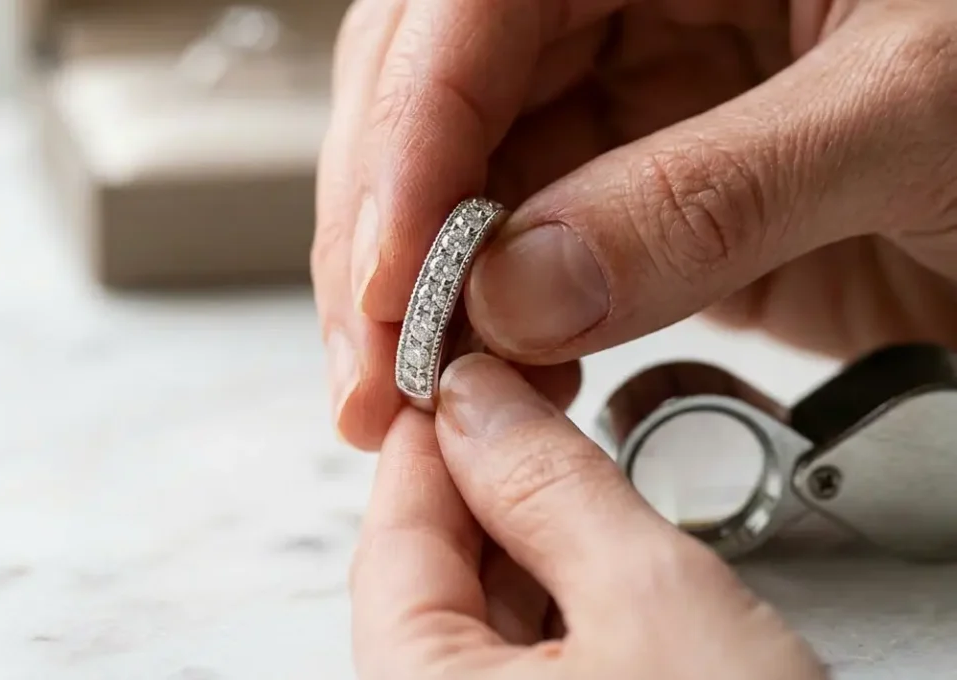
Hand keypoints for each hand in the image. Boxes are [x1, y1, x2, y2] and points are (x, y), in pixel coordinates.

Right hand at [314, 0, 956, 449]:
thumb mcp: (917, 114)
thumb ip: (712, 194)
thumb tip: (525, 285)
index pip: (474, 5)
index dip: (410, 140)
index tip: (389, 279)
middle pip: (436, 90)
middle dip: (386, 230)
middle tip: (370, 359)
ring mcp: (638, 90)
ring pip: (472, 178)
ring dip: (429, 291)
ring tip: (413, 390)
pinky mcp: (651, 184)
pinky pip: (538, 245)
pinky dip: (501, 321)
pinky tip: (491, 377)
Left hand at [351, 354, 825, 678]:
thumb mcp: (652, 607)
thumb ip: (551, 488)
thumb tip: (479, 402)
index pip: (391, 537)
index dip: (435, 438)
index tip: (466, 369)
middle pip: (429, 578)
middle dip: (485, 485)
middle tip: (535, 407)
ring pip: (481, 624)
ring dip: (527, 544)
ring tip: (575, 478)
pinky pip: (527, 669)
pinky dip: (558, 609)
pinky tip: (595, 568)